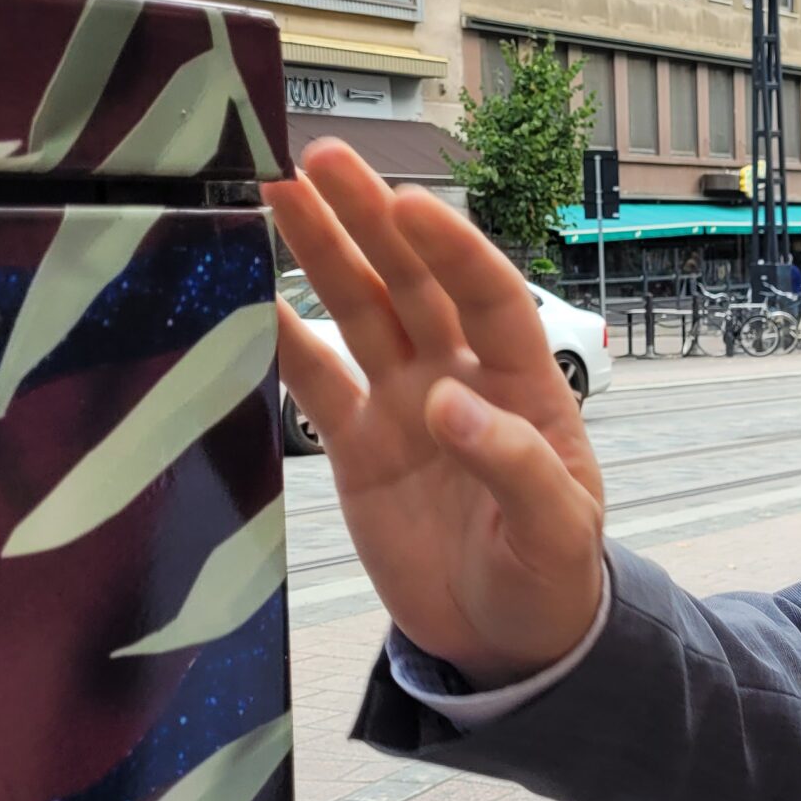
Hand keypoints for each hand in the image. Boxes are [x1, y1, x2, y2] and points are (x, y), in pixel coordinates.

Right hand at [263, 141, 605, 685]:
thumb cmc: (552, 580)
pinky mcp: (360, 445)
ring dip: (324, 253)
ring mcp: (406, 405)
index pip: (489, 297)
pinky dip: (279, 338)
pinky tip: (242, 292)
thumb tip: (449, 401)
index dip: (451, 249)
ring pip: (361, 311)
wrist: (508, 641)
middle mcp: (461, 378)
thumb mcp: (558, 532)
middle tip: (321, 160)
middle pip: (414, 282)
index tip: (408, 203)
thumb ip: (514, 464)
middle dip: (371, 220)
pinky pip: (315, 380)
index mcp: (524, 386)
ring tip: (277, 190)